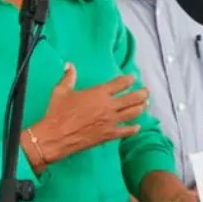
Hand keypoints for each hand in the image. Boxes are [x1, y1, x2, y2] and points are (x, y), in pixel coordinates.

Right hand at [27, 64, 148, 164]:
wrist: (56, 136)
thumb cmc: (57, 113)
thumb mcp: (61, 91)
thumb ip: (68, 77)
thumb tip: (69, 65)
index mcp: (98, 93)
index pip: (119, 84)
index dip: (128, 80)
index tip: (133, 78)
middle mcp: (108, 106)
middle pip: (131, 98)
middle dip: (141, 93)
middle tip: (146, 91)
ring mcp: (111, 121)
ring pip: (132, 113)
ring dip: (141, 108)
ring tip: (146, 104)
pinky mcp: (109, 135)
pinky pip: (126, 131)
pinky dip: (133, 129)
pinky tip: (137, 127)